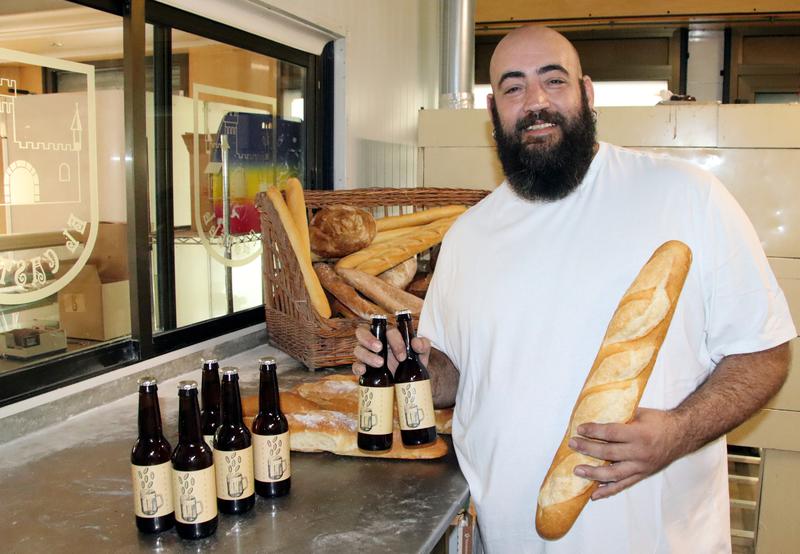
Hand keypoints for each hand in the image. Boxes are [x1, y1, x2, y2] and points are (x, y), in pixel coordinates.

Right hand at [352, 324, 431, 376]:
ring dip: (367, 355)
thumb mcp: (421, 354)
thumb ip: (423, 345)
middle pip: (362, 332)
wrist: (407, 382)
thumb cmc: (412, 363)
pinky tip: (364, 371)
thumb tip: (416, 343)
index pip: (387, 330)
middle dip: (369, 339)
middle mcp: (374, 342)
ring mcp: (367, 354)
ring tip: (380, 364)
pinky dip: (357, 367)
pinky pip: (355, 365)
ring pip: (358, 349)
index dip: (395, 340)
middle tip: (380, 348)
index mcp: (389, 335)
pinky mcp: (363, 368)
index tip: (403, 356)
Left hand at [568, 408, 685, 499]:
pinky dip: (608, 491)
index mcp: (639, 434)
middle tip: (572, 444)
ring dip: (593, 473)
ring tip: (577, 470)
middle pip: (608, 453)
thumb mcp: (640, 413)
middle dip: (587, 449)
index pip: (611, 432)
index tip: (579, 429)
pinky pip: (623, 485)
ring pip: (613, 474)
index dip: (594, 431)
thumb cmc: (659, 421)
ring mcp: (641, 466)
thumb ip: (620, 416)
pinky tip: (594, 494)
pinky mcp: (642, 475)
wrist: (683, 435)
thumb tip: (596, 414)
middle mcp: (640, 452)